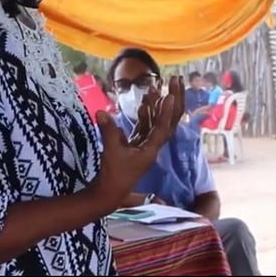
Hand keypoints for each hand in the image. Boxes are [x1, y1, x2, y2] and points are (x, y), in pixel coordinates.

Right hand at [91, 76, 183, 211]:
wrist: (109, 192)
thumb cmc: (113, 173)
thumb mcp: (111, 150)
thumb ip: (108, 130)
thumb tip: (100, 111)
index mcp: (151, 150)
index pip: (162, 128)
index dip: (166, 112)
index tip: (170, 96)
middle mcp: (152, 147)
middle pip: (166, 122)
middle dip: (171, 103)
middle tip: (174, 84)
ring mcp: (145, 146)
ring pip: (155, 123)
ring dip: (156, 107)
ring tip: (155, 89)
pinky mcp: (135, 147)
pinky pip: (144, 127)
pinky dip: (144, 115)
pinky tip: (143, 103)